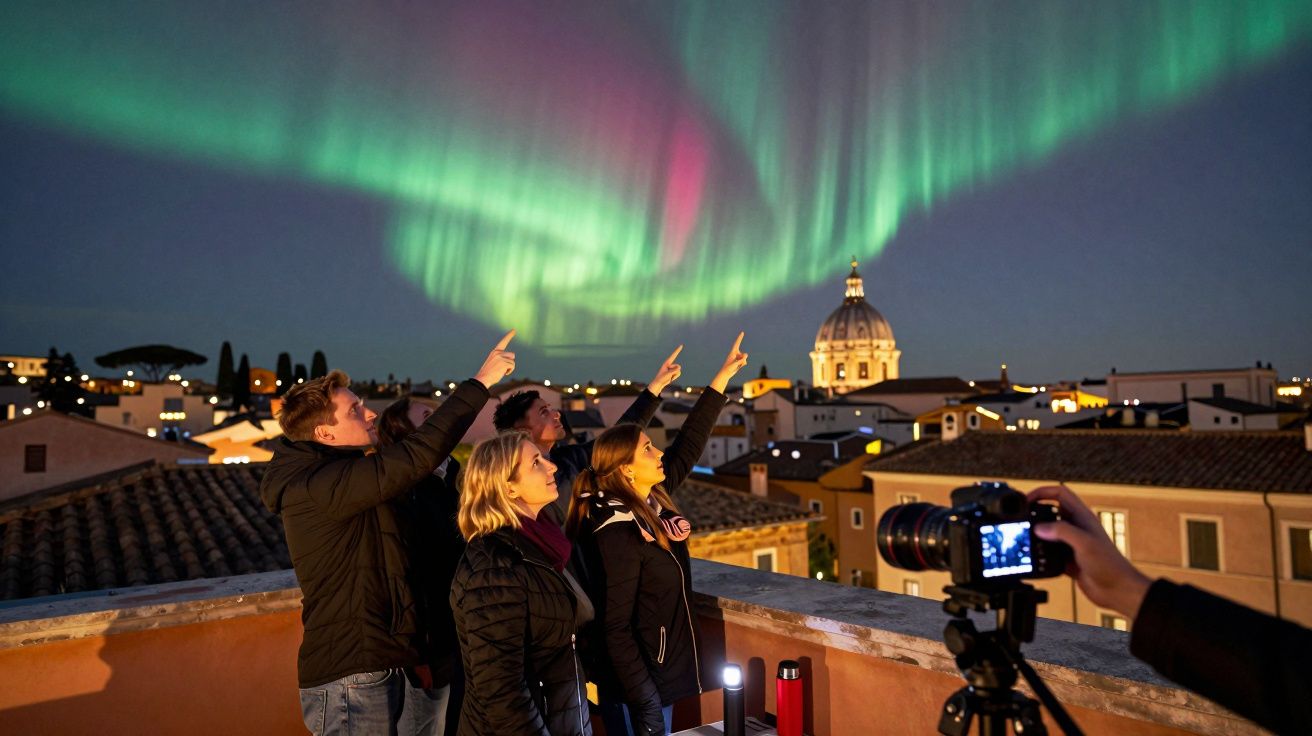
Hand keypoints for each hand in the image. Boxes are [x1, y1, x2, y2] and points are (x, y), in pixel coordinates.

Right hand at [472, 329, 515, 387]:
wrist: (482, 379)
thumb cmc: (488, 373)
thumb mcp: (493, 363)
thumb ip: (501, 359)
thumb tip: (511, 359)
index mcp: (494, 352)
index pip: (503, 342)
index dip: (509, 336)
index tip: (514, 330)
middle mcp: (497, 353)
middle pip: (512, 355)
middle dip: (509, 362)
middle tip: (501, 368)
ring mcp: (500, 357)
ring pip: (512, 361)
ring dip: (509, 367)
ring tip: (501, 371)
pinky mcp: (504, 363)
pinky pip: (512, 366)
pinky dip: (509, 371)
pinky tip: (502, 373)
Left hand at [647, 344, 682, 395]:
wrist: (659, 384)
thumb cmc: (661, 378)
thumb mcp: (668, 374)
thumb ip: (674, 370)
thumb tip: (679, 368)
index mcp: (667, 363)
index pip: (673, 355)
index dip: (677, 350)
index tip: (681, 345)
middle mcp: (670, 365)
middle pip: (678, 367)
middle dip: (675, 371)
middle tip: (668, 375)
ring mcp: (672, 369)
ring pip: (678, 371)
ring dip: (674, 375)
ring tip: (668, 377)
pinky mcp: (673, 373)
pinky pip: (678, 374)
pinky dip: (675, 377)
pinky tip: (670, 378)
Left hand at [708, 332, 747, 393]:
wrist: (726, 374)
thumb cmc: (728, 368)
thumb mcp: (736, 363)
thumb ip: (742, 359)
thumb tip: (746, 355)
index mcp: (732, 352)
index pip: (737, 343)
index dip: (740, 338)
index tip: (742, 332)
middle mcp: (735, 354)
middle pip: (743, 354)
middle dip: (742, 358)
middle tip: (738, 362)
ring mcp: (737, 358)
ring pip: (744, 358)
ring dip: (742, 363)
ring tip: (736, 366)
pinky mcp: (739, 362)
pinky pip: (745, 362)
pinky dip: (742, 365)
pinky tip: (738, 367)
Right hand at [1028, 485, 1151, 620]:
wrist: (1118, 590)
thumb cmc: (1109, 564)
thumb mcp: (1084, 543)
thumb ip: (1062, 531)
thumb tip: (1039, 527)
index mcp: (1082, 517)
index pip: (1060, 494)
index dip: (1042, 492)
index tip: (1027, 500)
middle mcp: (1076, 528)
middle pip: (1051, 511)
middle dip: (1035, 512)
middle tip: (1021, 518)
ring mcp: (1071, 544)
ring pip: (1048, 532)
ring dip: (1036, 534)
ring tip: (1023, 538)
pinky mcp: (1068, 559)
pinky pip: (1049, 552)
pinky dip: (1040, 554)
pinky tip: (1033, 558)